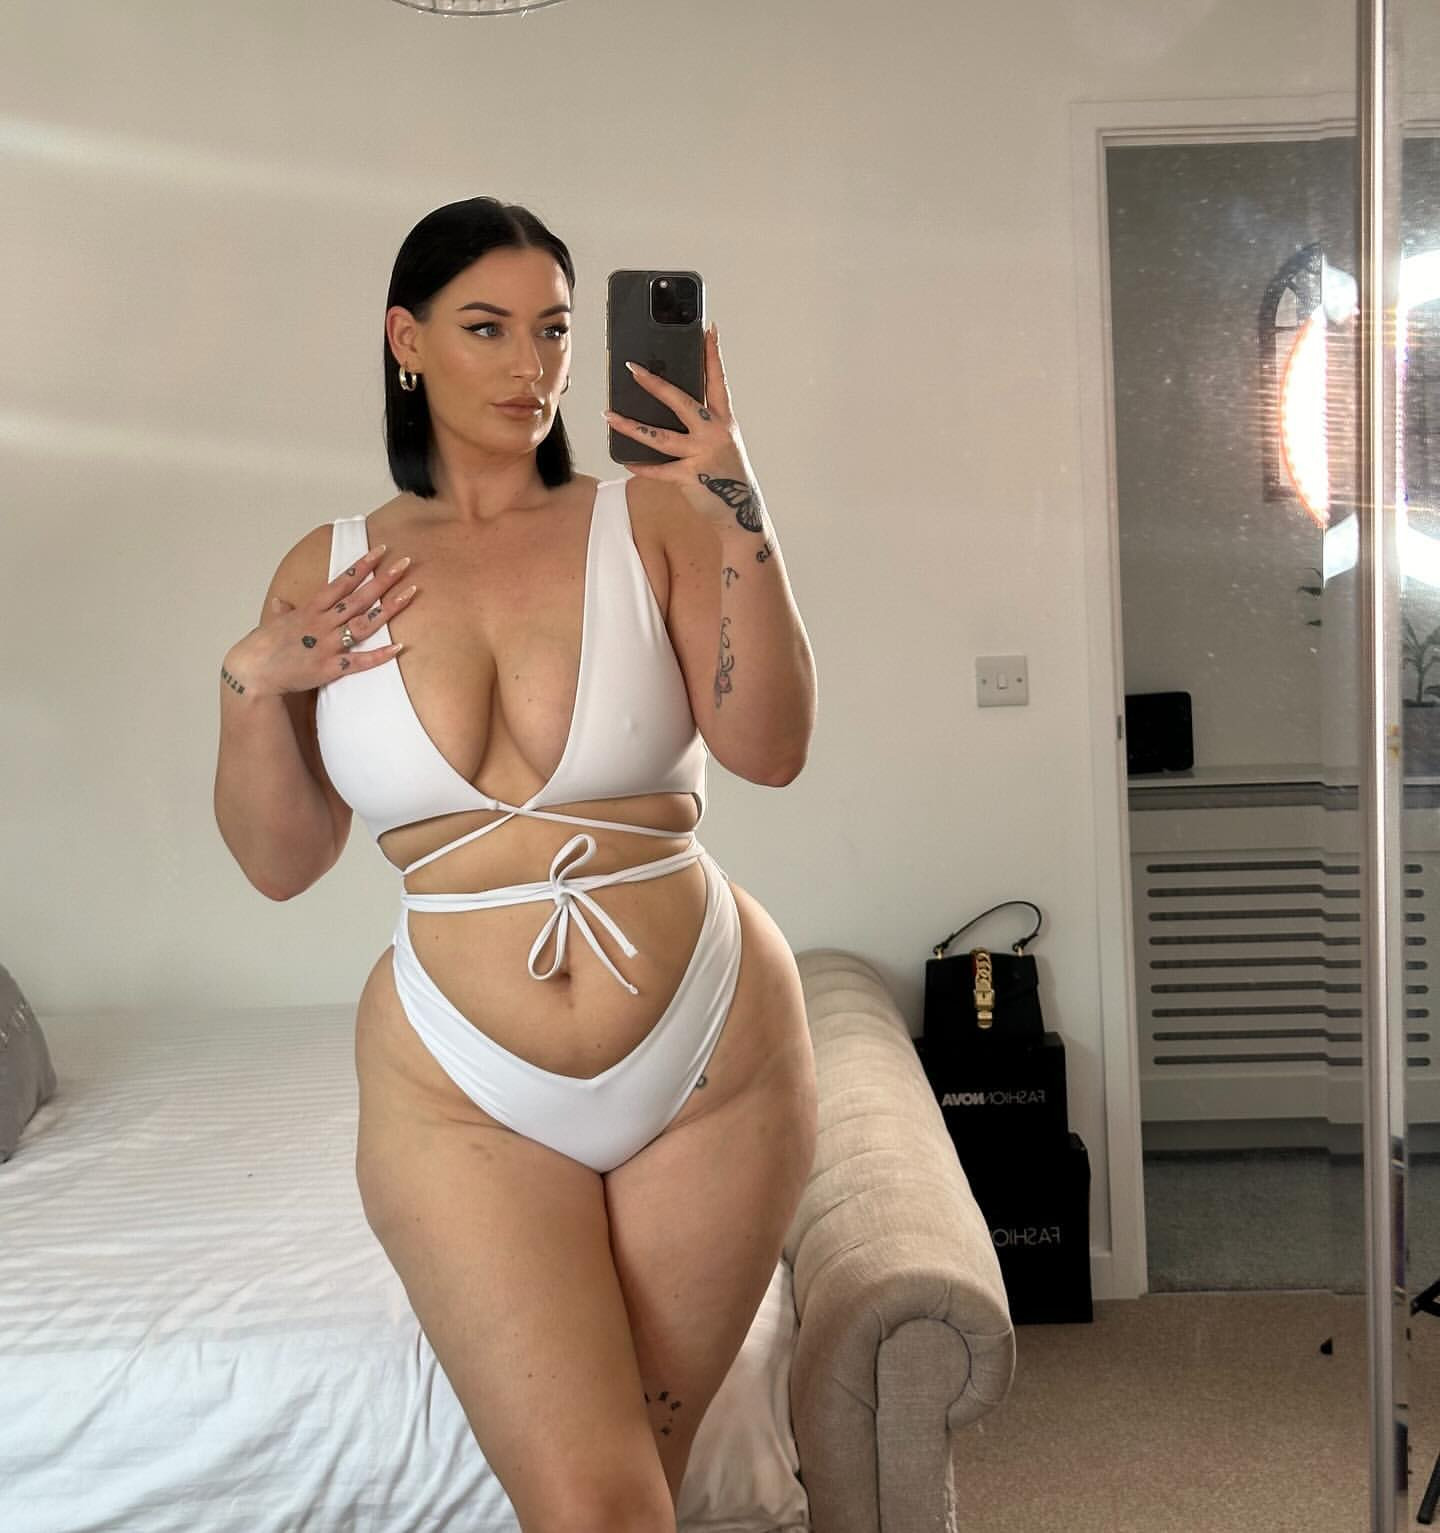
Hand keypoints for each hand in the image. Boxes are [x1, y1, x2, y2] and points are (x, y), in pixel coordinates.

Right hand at [223, 546, 417, 698]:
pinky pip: (360, 661)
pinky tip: (399, 647)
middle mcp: (322, 623)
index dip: (362, 565)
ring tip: (410, 593)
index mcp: (310, 609)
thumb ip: (284, 612)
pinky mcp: (330, 668)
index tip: (381, 550)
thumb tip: (281, 602)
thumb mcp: (274, 623)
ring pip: (364, 624)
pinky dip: (379, 655)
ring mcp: (327, 645)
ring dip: (388, 609)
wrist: (253, 673)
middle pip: (359, 597)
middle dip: (383, 579)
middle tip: (405, 564)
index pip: (341, 581)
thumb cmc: (263, 647)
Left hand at [603, 323, 764, 532]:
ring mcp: (702, 455)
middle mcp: (714, 433)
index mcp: (724, 421)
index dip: (713, 354)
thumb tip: (667, 408)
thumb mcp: (722, 443)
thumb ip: (702, 425)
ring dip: (631, 425)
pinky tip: (624, 458)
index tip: (708, 329)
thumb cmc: (727, 474)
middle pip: (681, 401)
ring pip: (660, 436)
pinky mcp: (691, 477)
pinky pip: (659, 469)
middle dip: (654, 384)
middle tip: (632, 368)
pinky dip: (640, 465)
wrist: (741, 512)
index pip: (718, 380)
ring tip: (610, 415)